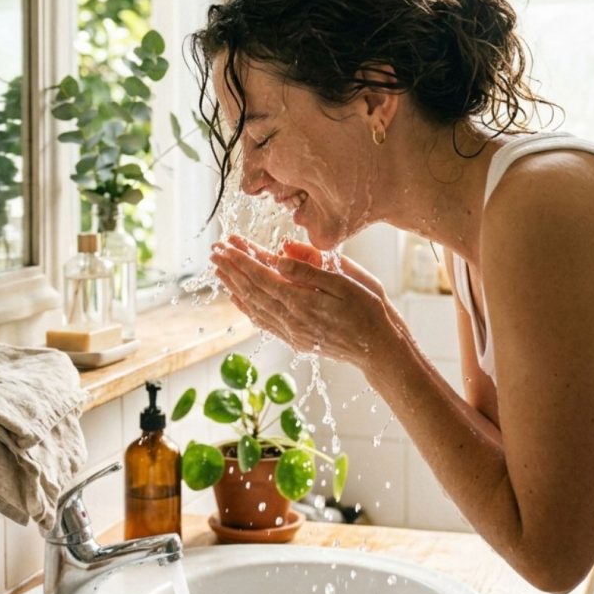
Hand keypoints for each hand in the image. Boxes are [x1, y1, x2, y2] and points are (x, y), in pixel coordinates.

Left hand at [210, 234, 396, 365]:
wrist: (379, 350)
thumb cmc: (370, 310)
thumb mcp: (347, 282)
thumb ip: (311, 269)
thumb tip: (281, 254)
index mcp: (304, 302)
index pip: (263, 276)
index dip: (241, 259)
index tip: (225, 244)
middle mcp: (293, 320)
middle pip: (253, 291)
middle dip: (231, 269)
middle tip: (214, 251)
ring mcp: (293, 333)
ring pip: (254, 307)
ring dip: (234, 286)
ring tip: (219, 270)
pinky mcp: (297, 340)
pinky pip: (264, 322)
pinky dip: (247, 308)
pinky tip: (238, 298)